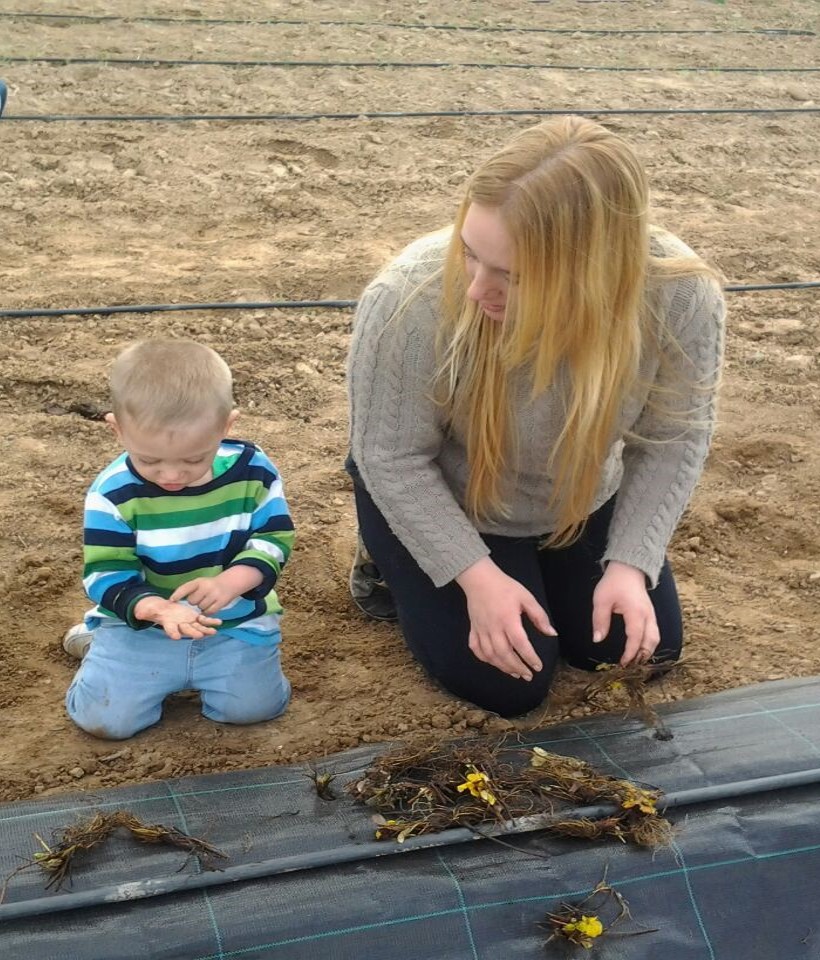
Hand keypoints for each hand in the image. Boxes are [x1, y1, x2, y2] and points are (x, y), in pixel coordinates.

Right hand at [133, 596, 220, 640]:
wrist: (164, 609)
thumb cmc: (156, 610)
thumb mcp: (150, 609)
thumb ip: (146, 611)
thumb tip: (138, 613)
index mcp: (169, 625)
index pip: (170, 630)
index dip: (173, 633)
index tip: (175, 637)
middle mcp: (180, 626)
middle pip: (186, 630)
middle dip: (193, 633)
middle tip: (198, 636)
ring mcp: (188, 623)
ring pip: (197, 627)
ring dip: (205, 630)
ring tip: (213, 632)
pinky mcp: (195, 618)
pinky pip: (204, 620)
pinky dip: (211, 622)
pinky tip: (219, 623)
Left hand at [170, 566, 264, 614]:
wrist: (229, 583)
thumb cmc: (210, 585)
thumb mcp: (200, 582)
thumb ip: (189, 589)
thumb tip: (174, 600)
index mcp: (199, 581)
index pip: (186, 587)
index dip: (178, 594)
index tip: (171, 600)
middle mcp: (206, 587)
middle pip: (192, 601)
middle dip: (194, 602)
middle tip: (200, 598)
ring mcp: (214, 594)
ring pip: (201, 607)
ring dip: (202, 607)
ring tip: (207, 601)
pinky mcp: (221, 602)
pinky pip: (209, 612)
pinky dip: (208, 611)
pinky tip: (211, 606)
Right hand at [457, 557, 556, 680]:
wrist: (479, 579)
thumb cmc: (505, 587)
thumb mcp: (526, 597)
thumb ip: (539, 616)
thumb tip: (551, 633)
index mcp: (508, 619)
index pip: (520, 644)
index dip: (530, 657)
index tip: (538, 667)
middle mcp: (493, 627)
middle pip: (504, 654)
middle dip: (517, 667)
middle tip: (528, 675)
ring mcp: (481, 629)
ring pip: (490, 655)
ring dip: (503, 667)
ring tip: (515, 673)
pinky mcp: (473, 629)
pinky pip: (476, 649)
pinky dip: (485, 659)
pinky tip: (495, 662)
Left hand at [592, 561, 658, 665]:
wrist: (628, 568)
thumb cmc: (613, 583)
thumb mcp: (601, 600)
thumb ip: (600, 621)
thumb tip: (597, 639)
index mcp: (636, 613)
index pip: (636, 638)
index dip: (630, 653)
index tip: (623, 664)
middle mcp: (648, 615)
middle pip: (651, 641)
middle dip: (642, 656)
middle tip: (630, 667)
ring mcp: (652, 615)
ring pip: (655, 638)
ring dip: (647, 651)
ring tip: (635, 661)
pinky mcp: (651, 614)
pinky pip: (654, 632)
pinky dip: (648, 643)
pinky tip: (639, 649)